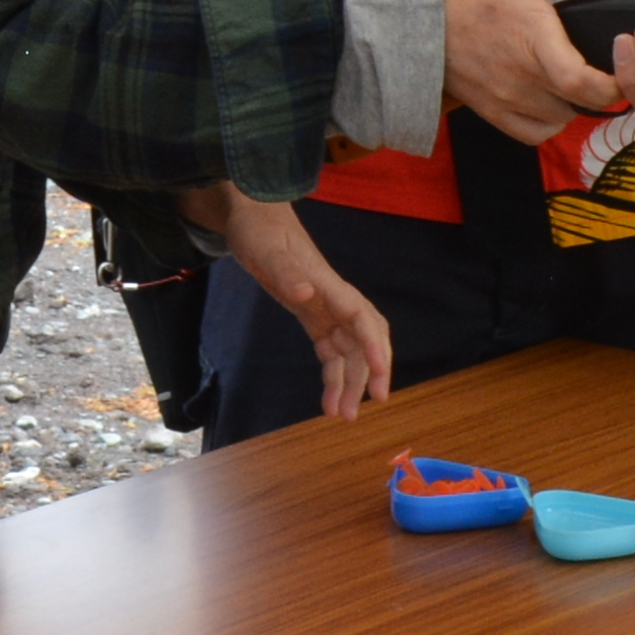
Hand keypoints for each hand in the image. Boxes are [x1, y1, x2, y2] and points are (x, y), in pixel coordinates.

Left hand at [206, 193, 393, 421]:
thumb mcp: (266, 250)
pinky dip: (334, 376)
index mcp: (329, 284)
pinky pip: (333, 352)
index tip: (381, 374)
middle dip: (370, 373)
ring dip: (351, 383)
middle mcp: (335, 299)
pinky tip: (328, 400)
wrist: (254, 218)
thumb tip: (307, 292)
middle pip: (365, 340)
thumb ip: (285, 272)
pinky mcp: (315, 317)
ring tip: (342, 415)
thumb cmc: (260, 232)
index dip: (374, 345)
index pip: (362, 317)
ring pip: (350, 352)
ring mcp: (327, 309)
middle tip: (365, 407)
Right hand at [441, 0, 625, 141]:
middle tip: (603, 67)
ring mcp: (506, 99)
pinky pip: (535, 133)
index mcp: (534, 40)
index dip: (613, 84)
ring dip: (575, 104)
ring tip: (573, 77)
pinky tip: (551, 98)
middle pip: (580, 105)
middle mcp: (522, 78)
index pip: (582, 83)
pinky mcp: (493, 112)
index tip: (623, 68)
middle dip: (601, 90)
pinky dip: (550, 122)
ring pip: (561, 120)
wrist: (419, 19)